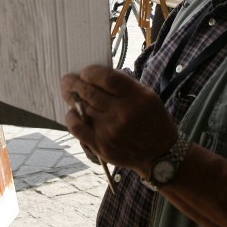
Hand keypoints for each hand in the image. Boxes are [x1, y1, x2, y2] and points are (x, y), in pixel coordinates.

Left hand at [61, 66, 176, 175]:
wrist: (160, 155)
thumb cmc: (153, 121)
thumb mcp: (147, 96)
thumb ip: (124, 85)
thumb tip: (97, 76)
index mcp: (137, 97)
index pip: (106, 78)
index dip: (90, 72)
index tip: (84, 71)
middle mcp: (122, 113)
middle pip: (90, 92)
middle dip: (74, 83)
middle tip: (67, 78)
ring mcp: (110, 131)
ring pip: (83, 108)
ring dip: (72, 98)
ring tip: (67, 91)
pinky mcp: (101, 146)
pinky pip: (78, 129)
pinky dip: (71, 118)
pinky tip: (71, 112)